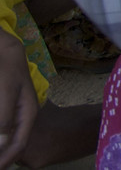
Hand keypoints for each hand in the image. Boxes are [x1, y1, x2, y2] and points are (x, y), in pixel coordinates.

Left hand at [0, 31, 38, 167]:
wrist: (6, 52)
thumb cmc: (7, 70)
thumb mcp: (5, 92)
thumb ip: (4, 117)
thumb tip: (2, 142)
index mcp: (27, 116)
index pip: (18, 145)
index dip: (4, 160)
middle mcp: (21, 119)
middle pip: (11, 144)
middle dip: (2, 155)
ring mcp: (12, 115)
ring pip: (5, 137)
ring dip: (0, 146)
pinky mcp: (5, 113)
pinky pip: (3, 128)